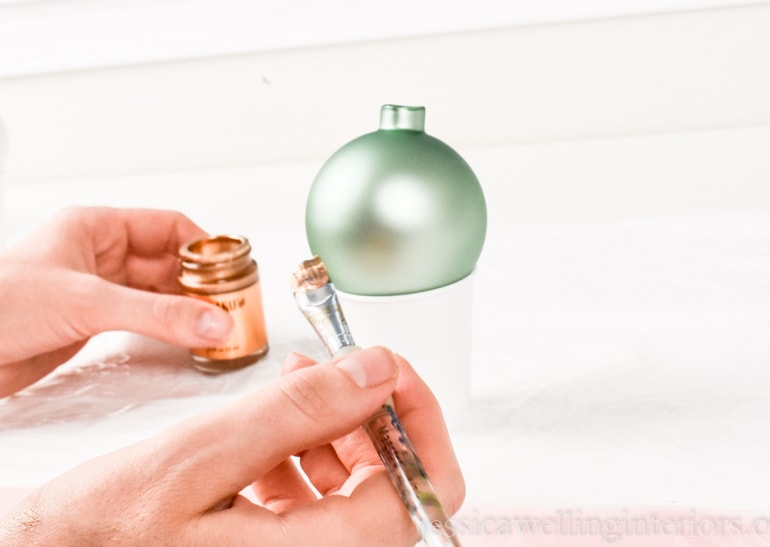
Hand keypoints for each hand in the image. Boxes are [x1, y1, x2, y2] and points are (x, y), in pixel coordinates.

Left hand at [0, 206, 233, 396]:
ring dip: (186, 309)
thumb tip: (213, 322)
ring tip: (217, 324)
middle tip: (231, 304)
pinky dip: (167, 329)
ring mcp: (95, 290)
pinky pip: (142, 321)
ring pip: (156, 294)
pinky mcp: (89, 324)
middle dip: (200, 283)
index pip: (167, 227)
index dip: (203, 246)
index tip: (232, 269)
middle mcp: (98, 255)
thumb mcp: (88, 303)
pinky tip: (185, 339)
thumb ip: (157, 316)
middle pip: (167, 262)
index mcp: (95, 227)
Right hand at [0, 347, 465, 545]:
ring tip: (294, 389)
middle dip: (369, 415)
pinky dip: (303, 458)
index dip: (418, 416)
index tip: (388, 368)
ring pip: (357, 491)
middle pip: (396, 485)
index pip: (427, 486)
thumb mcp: (203, 456)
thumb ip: (298, 412)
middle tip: (332, 371)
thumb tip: (377, 371)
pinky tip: (269, 433)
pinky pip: (318, 506)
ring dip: (335, 430)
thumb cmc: (106, 532)